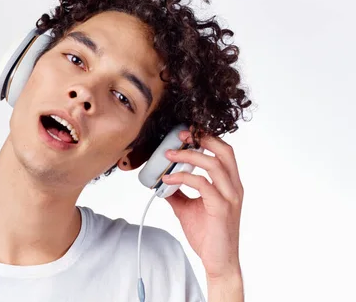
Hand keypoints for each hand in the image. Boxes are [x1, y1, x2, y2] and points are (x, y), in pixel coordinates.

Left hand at [162, 130, 243, 280]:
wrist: (218, 262)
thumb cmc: (208, 235)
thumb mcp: (187, 208)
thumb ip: (177, 192)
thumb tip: (160, 179)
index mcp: (229, 184)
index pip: (223, 152)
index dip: (207, 138)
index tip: (186, 132)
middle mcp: (233, 187)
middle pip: (225, 151)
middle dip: (202, 138)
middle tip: (180, 135)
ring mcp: (230, 197)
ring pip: (214, 164)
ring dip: (189, 155)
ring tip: (169, 155)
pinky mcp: (222, 208)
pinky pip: (202, 184)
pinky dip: (183, 176)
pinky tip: (168, 177)